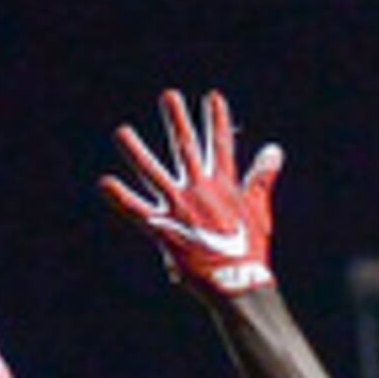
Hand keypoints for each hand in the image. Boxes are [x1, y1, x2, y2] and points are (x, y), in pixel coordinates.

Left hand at [99, 87, 282, 294]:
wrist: (237, 281)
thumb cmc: (249, 249)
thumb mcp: (258, 208)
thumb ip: (261, 177)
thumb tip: (274, 149)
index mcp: (223, 186)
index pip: (221, 146)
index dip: (217, 121)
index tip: (213, 97)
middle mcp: (199, 191)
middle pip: (187, 149)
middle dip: (178, 121)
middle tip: (169, 96)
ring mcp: (179, 207)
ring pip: (153, 173)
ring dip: (136, 151)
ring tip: (121, 132)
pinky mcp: (164, 228)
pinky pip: (137, 210)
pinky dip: (120, 198)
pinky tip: (105, 183)